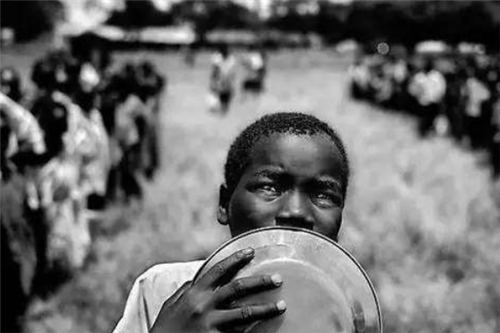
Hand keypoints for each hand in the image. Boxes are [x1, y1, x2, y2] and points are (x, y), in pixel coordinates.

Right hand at [150, 248, 285, 332]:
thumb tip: (195, 280)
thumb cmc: (165, 328)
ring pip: (245, 313)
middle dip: (260, 282)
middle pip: (237, 288)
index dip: (235, 259)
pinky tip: (268, 330)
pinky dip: (253, 331)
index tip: (251, 251)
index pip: (218, 270)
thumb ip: (185, 291)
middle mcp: (203, 305)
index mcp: (194, 293)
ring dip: (266, 309)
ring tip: (282, 306)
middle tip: (278, 279)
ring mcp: (210, 324)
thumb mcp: (172, 305)